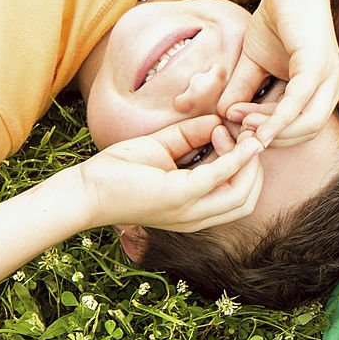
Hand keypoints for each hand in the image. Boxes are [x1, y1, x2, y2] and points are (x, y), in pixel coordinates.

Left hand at [79, 115, 264, 231]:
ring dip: (248, 161)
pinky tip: (237, 138)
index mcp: (194, 210)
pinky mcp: (179, 196)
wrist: (83, 190)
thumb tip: (219, 122)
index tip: (236, 136)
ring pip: (243, 193)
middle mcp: (196, 217)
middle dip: (255, 165)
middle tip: (246, 136)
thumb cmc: (119, 172)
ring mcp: (189, 210)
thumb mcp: (165, 148)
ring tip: (238, 136)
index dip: (248, 166)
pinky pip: (220, 175)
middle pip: (248, 198)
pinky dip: (236, 156)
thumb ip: (192, 136)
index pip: (239, 196)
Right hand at [218, 0, 338, 147]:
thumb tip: (223, 115)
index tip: (237, 130)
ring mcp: (329, 78)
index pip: (299, 127)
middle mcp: (333, 88)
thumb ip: (242, 89)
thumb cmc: (277, 20)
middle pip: (305, 133)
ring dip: (270, 130)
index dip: (269, 134)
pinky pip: (298, 103)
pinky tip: (256, 127)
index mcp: (323, 90)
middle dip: (271, 138)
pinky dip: (277, 120)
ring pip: (306, 125)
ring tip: (241, 122)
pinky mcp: (317, 66)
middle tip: (239, 131)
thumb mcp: (254, 62)